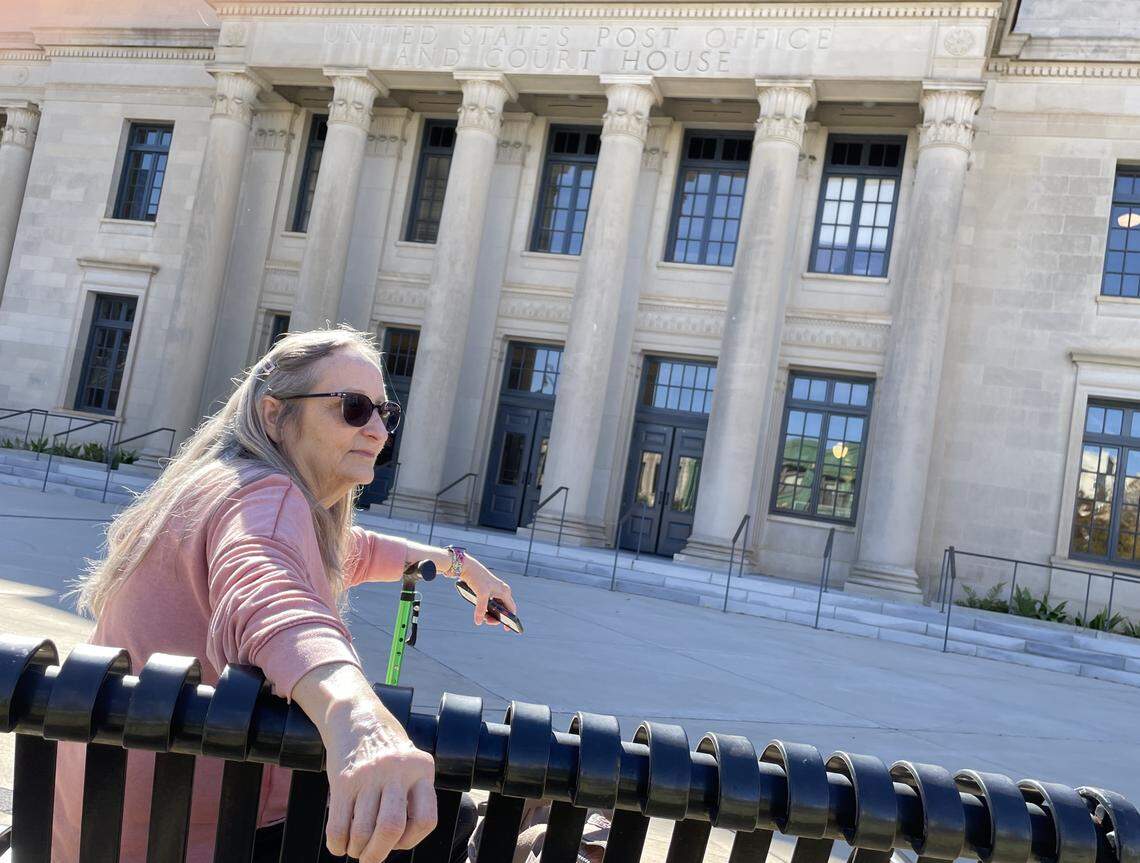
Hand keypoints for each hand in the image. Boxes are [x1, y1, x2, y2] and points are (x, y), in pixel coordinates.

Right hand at [293, 665, 437, 862]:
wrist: (356, 717)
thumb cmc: (386, 749)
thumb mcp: (411, 764)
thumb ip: (412, 796)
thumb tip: (396, 843)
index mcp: (422, 768)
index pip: (426, 819)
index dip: (411, 840)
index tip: (398, 842)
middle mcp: (397, 770)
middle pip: (390, 828)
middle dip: (378, 853)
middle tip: (370, 858)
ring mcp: (368, 775)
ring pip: (362, 830)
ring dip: (356, 849)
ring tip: (355, 848)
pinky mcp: (343, 780)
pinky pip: (338, 823)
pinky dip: (337, 842)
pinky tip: (339, 844)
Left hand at [460, 555, 517, 630]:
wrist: (468, 568)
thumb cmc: (477, 579)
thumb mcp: (481, 595)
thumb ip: (481, 609)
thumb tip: (479, 622)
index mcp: (505, 592)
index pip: (511, 609)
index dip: (510, 620)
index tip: (506, 629)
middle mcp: (502, 591)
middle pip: (503, 609)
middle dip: (496, 618)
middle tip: (486, 622)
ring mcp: (495, 591)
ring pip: (496, 607)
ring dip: (490, 614)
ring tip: (482, 618)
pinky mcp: (488, 591)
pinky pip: (490, 604)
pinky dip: (486, 609)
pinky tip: (480, 612)